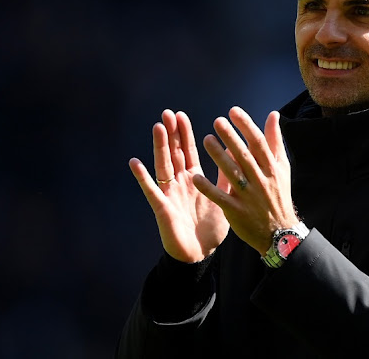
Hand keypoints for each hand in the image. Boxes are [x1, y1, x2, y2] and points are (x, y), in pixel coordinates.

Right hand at [129, 110, 229, 262]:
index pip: (188, 151)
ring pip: (163, 165)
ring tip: (158, 127)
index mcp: (194, 179)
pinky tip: (135, 162)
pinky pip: (151, 190)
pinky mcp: (162, 208)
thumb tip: (233, 153)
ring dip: (160, 146)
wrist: (201, 254)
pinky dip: (143, 177)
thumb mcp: (223, 197)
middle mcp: (180, 183)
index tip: (181, 115)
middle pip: (174, 153)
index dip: (185, 134)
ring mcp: (170, 194)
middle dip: (171, 133)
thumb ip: (226, 176)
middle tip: (168, 113)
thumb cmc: (211, 228)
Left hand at [193, 107, 298, 255]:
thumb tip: (273, 114)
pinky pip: (221, 198)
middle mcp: (261, 180)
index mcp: (271, 168)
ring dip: (218, 157)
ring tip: (206, 140)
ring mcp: (249, 197)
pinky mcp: (237, 212)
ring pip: (232, 174)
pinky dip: (208, 188)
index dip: (246, 126)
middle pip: (245, 155)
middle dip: (231, 138)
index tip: (233, 111)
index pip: (258, 143)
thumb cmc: (278, 195)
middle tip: (217, 121)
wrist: (280, 233)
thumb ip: (275, 140)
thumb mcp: (282, 167)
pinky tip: (195, 177)